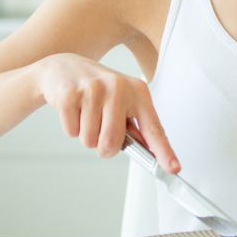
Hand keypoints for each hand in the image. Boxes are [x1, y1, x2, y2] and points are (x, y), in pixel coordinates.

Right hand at [35, 52, 179, 173]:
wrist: (64, 68)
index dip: (164, 151)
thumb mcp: (122, 100)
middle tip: (100, 129)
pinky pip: (72, 132)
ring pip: (90, 140)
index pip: (153, 128)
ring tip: (86, 114)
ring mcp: (93, 90)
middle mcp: (118, 88)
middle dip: (103, 146)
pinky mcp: (70, 94)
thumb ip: (133, 125)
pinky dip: (72, 128)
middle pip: (112, 142)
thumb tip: (145, 152)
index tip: (173, 168)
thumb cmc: (97, 89)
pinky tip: (74, 110)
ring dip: (86, 135)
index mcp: (138, 92)